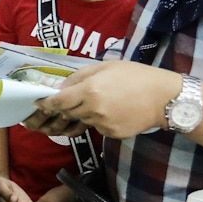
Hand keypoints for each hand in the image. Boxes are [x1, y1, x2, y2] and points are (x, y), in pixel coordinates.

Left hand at [23, 61, 180, 139]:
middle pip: (67, 113)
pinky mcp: (112, 134)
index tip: (38, 104)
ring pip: (81, 121)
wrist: (164, 98)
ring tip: (93, 106)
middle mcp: (93, 110)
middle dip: (60, 111)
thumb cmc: (136, 76)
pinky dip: (97, 121)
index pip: (58, 102)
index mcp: (89, 90)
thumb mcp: (105, 67)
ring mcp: (102, 124)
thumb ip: (80, 77)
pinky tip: (112, 111)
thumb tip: (62, 87)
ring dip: (80, 115)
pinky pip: (96, 128)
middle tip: (56, 109)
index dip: (45, 104)